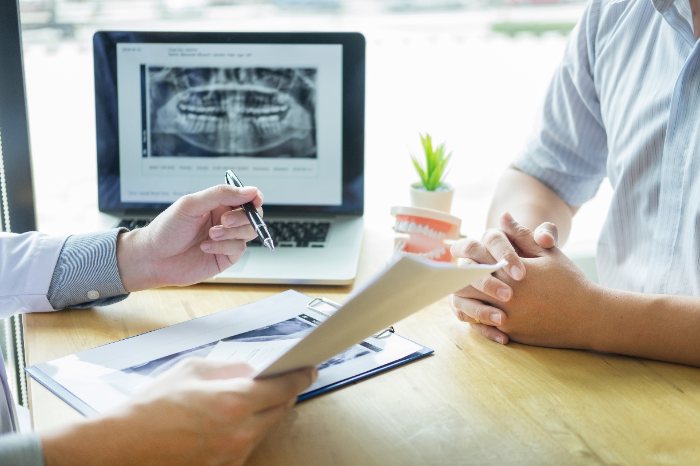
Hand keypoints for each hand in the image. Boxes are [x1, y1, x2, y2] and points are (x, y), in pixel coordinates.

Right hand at [41, 359, 316, 465]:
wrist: (120, 449)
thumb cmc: (149, 409)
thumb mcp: (191, 372)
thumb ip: (228, 369)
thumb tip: (252, 370)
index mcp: (232, 403)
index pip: (283, 387)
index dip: (299, 375)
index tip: (308, 368)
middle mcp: (239, 433)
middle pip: (280, 409)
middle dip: (283, 392)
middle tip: (284, 378)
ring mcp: (232, 456)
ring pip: (266, 428)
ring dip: (266, 412)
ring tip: (254, 397)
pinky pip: (248, 445)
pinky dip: (248, 429)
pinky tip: (234, 418)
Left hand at [117, 185, 263, 289]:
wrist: (153, 258)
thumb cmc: (167, 229)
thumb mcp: (191, 204)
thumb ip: (221, 195)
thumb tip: (250, 190)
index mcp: (218, 204)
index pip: (246, 197)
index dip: (254, 197)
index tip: (255, 200)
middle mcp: (225, 220)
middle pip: (252, 215)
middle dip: (242, 217)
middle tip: (223, 221)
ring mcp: (227, 239)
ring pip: (249, 232)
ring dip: (232, 232)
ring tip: (211, 235)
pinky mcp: (226, 257)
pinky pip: (239, 249)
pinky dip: (224, 246)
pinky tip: (205, 246)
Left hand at [453, 215, 601, 348]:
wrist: (590, 317)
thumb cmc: (569, 281)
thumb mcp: (548, 253)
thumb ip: (522, 235)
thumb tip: (503, 215)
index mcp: (513, 271)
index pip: (475, 261)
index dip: (466, 257)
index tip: (465, 255)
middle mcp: (507, 295)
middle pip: (465, 285)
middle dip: (459, 279)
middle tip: (456, 275)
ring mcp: (508, 316)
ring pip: (469, 307)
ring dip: (464, 299)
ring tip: (463, 293)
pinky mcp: (511, 333)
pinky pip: (481, 326)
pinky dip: (475, 318)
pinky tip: (476, 311)